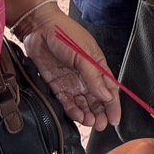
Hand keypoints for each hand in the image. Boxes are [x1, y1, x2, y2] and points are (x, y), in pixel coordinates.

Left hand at [18, 6, 119, 130]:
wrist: (39, 28)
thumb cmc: (64, 34)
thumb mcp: (83, 54)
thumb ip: (94, 76)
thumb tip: (106, 96)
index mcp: (98, 66)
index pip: (110, 89)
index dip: (113, 105)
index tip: (115, 120)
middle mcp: (86, 76)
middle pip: (97, 100)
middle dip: (101, 114)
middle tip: (101, 125)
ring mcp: (72, 81)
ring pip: (83, 104)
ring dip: (87, 114)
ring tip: (89, 122)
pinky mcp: (57, 85)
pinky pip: (67, 102)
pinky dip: (73, 111)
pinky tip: (77, 116)